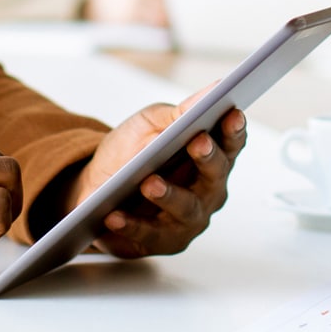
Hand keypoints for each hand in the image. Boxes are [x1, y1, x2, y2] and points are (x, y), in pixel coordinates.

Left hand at [64, 92, 247, 258]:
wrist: (96, 187)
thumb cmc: (131, 153)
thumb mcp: (151, 124)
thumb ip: (181, 112)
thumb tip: (214, 90)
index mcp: (210, 157)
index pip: (231, 143)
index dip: (234, 129)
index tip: (232, 113)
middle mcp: (208, 190)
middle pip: (216, 175)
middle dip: (208, 157)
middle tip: (198, 141)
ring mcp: (189, 218)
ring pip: (186, 209)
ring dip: (169, 195)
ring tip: (148, 183)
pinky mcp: (164, 241)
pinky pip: (150, 235)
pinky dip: (132, 225)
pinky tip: (114, 215)